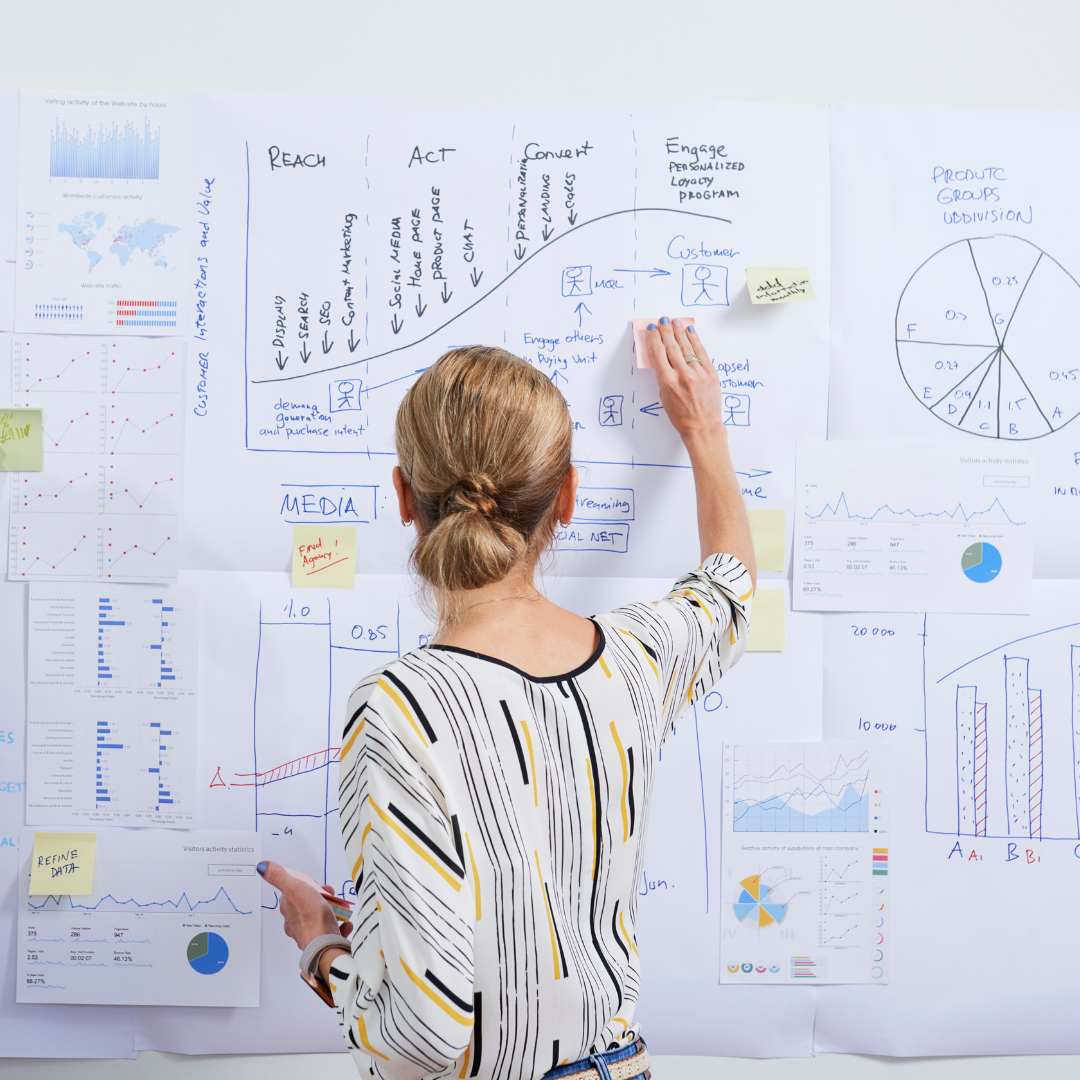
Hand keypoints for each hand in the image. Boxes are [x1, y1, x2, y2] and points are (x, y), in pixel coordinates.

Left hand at [258, 860, 353, 949]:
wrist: (324, 945)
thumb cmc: (310, 916)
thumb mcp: (294, 888)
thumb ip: (279, 877)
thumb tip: (262, 866)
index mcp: (288, 911)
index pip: (293, 894)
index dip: (305, 886)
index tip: (316, 884)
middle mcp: (295, 924)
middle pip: (307, 905)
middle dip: (320, 897)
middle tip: (331, 894)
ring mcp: (308, 934)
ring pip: (318, 918)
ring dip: (330, 911)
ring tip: (340, 908)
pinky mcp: (321, 943)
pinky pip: (330, 932)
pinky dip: (338, 926)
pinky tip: (344, 923)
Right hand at [645, 318, 724, 443]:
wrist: (702, 427)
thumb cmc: (681, 416)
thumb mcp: (664, 396)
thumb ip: (663, 376)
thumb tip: (662, 357)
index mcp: (668, 382)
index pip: (658, 353)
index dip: (654, 338)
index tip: (652, 329)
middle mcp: (683, 375)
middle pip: (672, 346)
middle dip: (666, 331)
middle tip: (662, 320)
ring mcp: (699, 373)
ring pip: (687, 346)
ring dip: (679, 331)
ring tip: (675, 321)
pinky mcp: (711, 373)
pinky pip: (701, 351)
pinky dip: (695, 340)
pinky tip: (690, 331)